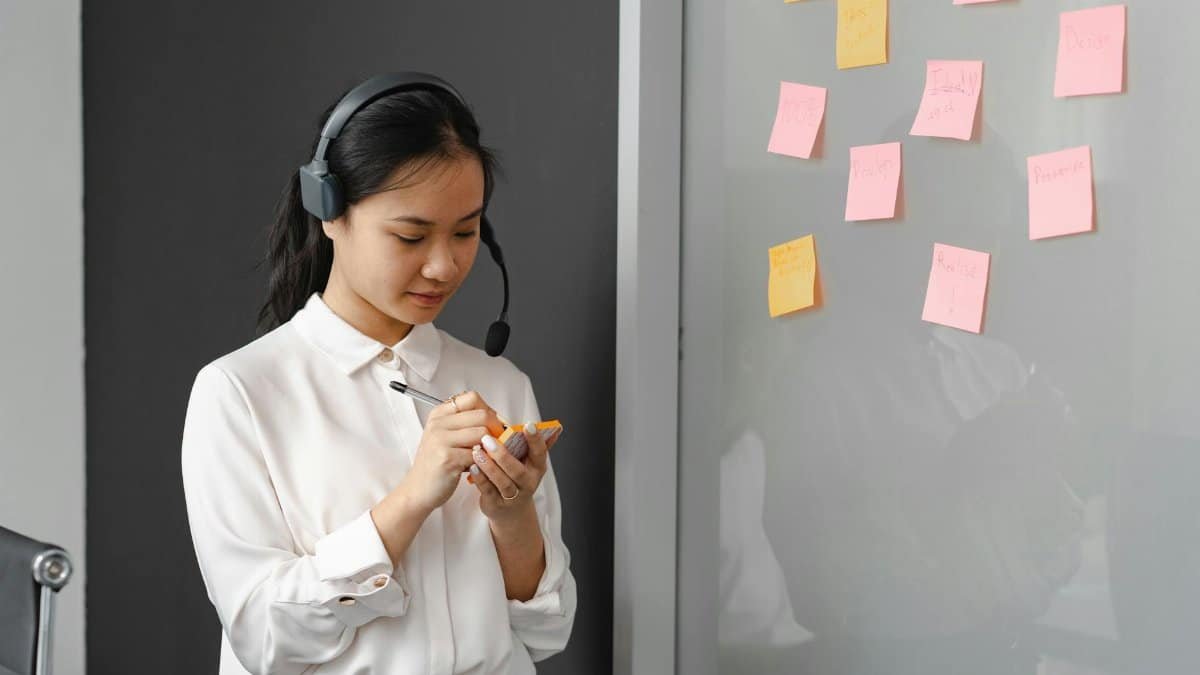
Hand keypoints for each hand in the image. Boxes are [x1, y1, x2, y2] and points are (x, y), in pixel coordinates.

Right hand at [396, 391, 505, 514]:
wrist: (418, 490)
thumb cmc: (436, 464)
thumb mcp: (446, 437)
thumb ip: (465, 424)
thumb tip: (497, 418)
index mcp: (439, 414)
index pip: (472, 398)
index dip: (489, 410)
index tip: (493, 424)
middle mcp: (438, 423)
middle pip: (482, 414)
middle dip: (496, 429)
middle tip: (497, 442)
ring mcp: (441, 440)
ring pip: (483, 433)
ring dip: (490, 446)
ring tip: (485, 456)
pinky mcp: (447, 458)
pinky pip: (479, 454)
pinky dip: (484, 461)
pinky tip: (478, 467)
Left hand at [467, 421, 554, 523]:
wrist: (511, 511)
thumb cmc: (519, 478)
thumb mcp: (531, 462)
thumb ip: (539, 444)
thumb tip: (556, 428)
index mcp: (537, 468)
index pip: (540, 453)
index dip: (536, 440)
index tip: (528, 425)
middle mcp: (528, 483)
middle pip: (517, 471)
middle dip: (503, 455)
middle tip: (488, 439)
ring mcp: (512, 496)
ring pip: (502, 482)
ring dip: (489, 466)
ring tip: (477, 451)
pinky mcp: (496, 503)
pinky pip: (488, 491)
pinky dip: (480, 479)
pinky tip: (472, 467)